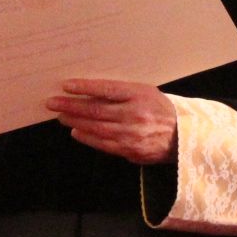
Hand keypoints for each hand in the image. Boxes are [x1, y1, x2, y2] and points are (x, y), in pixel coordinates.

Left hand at [46, 79, 175, 164]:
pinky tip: (76, 132)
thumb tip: (91, 93)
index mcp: (139, 95)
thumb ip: (122, 92)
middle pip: (96, 110)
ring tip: (61, 116)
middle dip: (71, 106)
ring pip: (96, 127)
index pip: (106, 89)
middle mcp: (134, 114)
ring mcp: (131, 134)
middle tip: (53, 103)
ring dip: (75, 122)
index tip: (66, 85)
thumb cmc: (160, 109)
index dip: (84, 87)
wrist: (183, 136)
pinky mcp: (130, 150)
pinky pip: (103, 144)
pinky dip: (87, 137)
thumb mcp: (145, 92)